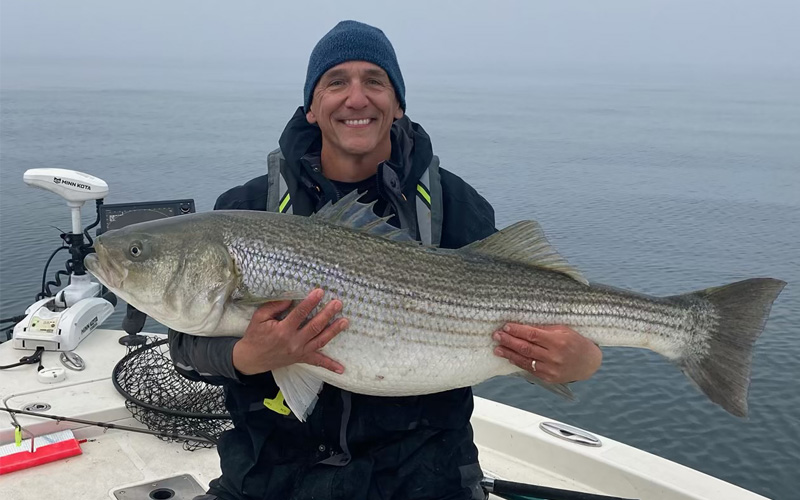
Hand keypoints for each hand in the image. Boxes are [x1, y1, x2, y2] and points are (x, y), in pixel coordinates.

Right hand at [232, 289, 348, 375]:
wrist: (251, 358)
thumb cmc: (255, 335)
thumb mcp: (259, 317)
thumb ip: (274, 306)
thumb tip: (291, 297)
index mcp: (282, 330)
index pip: (300, 314)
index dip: (310, 302)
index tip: (320, 292)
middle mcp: (293, 342)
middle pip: (314, 326)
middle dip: (327, 314)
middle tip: (338, 303)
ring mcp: (299, 352)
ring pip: (320, 341)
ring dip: (334, 331)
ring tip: (345, 321)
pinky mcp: (301, 358)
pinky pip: (317, 362)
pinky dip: (330, 365)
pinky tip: (342, 369)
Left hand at [493, 324, 601, 383]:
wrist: (588, 363)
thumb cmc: (575, 342)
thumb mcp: (563, 330)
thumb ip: (544, 330)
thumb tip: (523, 327)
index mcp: (558, 342)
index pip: (532, 335)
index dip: (517, 331)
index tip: (506, 326)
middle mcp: (554, 357)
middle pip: (526, 348)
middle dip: (508, 341)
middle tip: (496, 336)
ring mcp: (551, 369)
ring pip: (525, 360)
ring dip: (509, 354)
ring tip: (497, 348)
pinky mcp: (549, 378)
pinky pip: (530, 369)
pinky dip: (518, 363)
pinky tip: (510, 358)